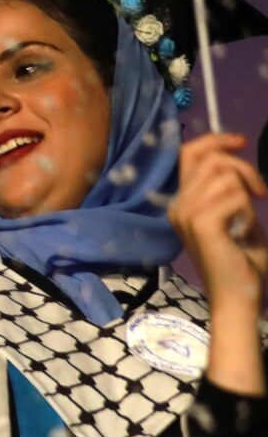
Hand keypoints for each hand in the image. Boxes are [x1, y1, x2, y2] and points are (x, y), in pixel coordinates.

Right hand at [170, 132, 267, 311]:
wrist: (238, 295)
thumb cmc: (242, 260)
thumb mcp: (237, 213)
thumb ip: (230, 187)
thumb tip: (232, 155)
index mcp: (182, 202)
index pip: (188, 154)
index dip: (215, 140)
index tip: (241, 142)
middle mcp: (178, 205)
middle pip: (212, 160)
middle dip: (244, 169)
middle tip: (260, 192)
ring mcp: (186, 214)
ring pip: (224, 176)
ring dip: (246, 194)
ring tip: (247, 220)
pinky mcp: (201, 223)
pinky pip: (234, 196)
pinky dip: (247, 211)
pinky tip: (243, 232)